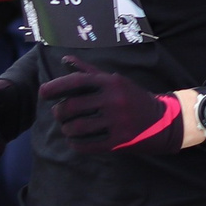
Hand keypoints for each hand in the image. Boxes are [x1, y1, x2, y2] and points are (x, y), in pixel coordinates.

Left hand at [37, 55, 184, 154]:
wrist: (162, 120)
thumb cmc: (131, 97)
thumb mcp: (114, 80)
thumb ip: (89, 71)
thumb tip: (65, 59)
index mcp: (111, 82)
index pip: (76, 81)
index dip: (55, 87)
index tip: (43, 92)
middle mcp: (113, 100)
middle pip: (71, 107)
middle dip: (59, 112)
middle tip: (59, 113)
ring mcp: (116, 121)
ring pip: (76, 128)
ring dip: (66, 129)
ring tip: (67, 127)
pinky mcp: (118, 141)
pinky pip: (87, 145)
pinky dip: (75, 144)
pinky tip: (75, 141)